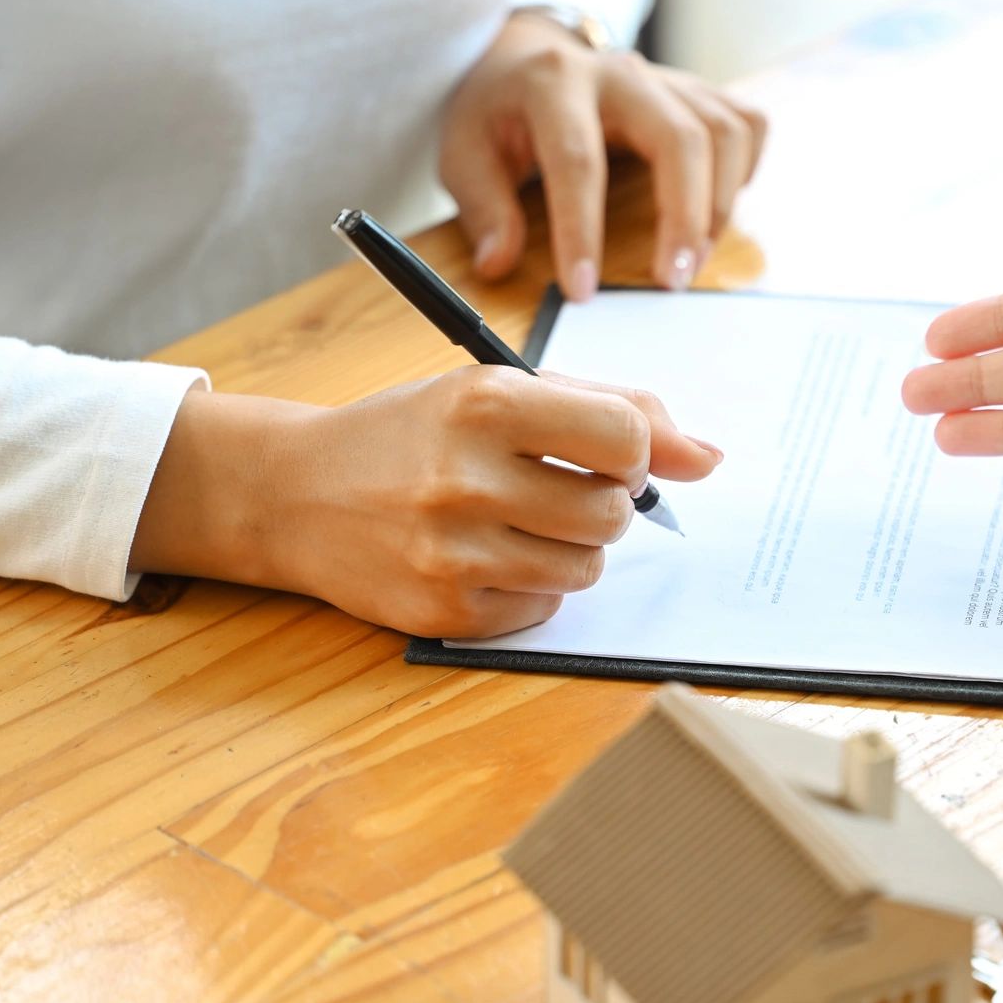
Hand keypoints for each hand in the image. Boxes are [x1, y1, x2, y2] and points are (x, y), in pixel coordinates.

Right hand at [131, 371, 721, 637]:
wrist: (294, 492)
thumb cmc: (412, 435)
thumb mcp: (499, 392)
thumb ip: (610, 411)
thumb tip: (708, 459)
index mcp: (486, 402)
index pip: (624, 435)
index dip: (631, 450)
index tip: (604, 453)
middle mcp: (466, 476)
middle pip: (613, 513)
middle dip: (599, 504)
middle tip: (549, 489)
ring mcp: (453, 551)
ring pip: (586, 568)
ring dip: (568, 549)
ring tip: (513, 523)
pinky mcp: (444, 610)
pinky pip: (543, 609)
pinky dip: (528, 588)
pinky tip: (480, 558)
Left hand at [440, 12, 767, 300]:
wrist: (527, 56)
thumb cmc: (498, 112)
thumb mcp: (464, 151)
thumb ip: (482, 206)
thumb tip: (498, 263)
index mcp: (554, 82)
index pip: (578, 159)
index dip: (582, 230)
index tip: (582, 291)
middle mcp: (620, 73)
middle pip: (679, 138)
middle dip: (684, 217)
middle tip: (672, 282)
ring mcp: (666, 79)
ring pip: (724, 131)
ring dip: (720, 204)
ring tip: (692, 260)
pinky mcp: (696, 93)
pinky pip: (746, 123)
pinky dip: (745, 170)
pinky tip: (719, 209)